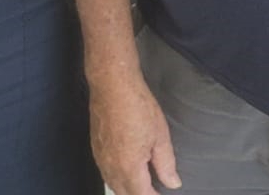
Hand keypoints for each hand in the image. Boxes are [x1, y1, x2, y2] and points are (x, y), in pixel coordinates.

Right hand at [89, 73, 180, 194]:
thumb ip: (166, 164)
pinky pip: (105, 172)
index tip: (164, 194)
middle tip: (154, 190)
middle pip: (125, 194)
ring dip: (128, 189)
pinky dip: (117, 178)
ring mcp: (100, 158)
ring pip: (113, 184)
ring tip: (143, 184)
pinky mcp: (95, 148)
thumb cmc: (137, 106)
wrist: (113, 85)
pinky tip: (126, 171)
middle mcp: (111, 168)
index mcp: (129, 168)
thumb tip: (172, 183)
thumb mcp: (160, 136)